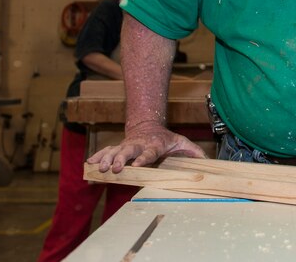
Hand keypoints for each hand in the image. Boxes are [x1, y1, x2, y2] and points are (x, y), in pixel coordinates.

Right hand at [87, 122, 207, 172]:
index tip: (136, 165)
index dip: (143, 159)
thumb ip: (193, 152)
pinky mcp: (118, 148)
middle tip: (115, 168)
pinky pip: (106, 152)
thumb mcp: (182, 143)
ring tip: (98, 169)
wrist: (149, 126)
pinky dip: (97, 158)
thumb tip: (207, 160)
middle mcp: (138, 145)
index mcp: (154, 145)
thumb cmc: (166, 139)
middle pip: (128, 151)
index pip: (149, 153)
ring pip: (114, 151)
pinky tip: (88, 165)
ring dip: (106, 159)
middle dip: (120, 159)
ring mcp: (126, 146)